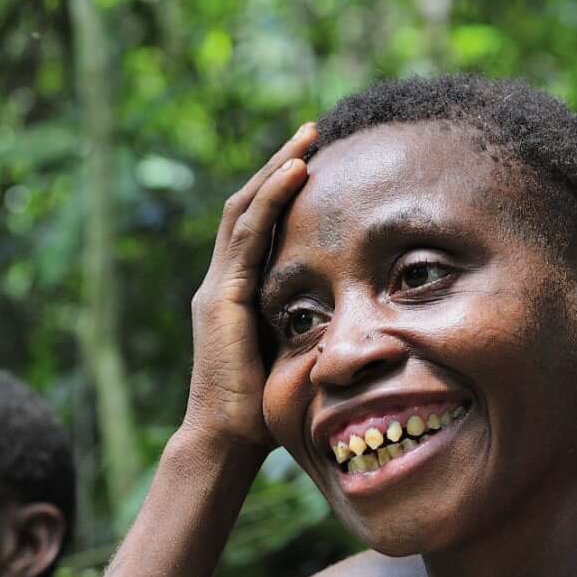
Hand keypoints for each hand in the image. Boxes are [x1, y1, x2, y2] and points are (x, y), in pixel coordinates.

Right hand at [183, 122, 316, 455]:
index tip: (317, 161)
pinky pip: (247, 236)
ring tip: (308, 138)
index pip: (259, 228)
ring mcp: (216, 289)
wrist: (226, 444)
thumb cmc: (263, 415)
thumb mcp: (296, 358)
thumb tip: (360, 317)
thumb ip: (313, 329)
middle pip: (247, 207)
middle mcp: (221, 284)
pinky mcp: (220, 298)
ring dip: (277, 170)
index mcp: (237, 295)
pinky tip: (296, 172)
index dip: (284, 191)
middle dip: (280, 166)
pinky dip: (271, 199)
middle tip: (314, 131)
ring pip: (244, 211)